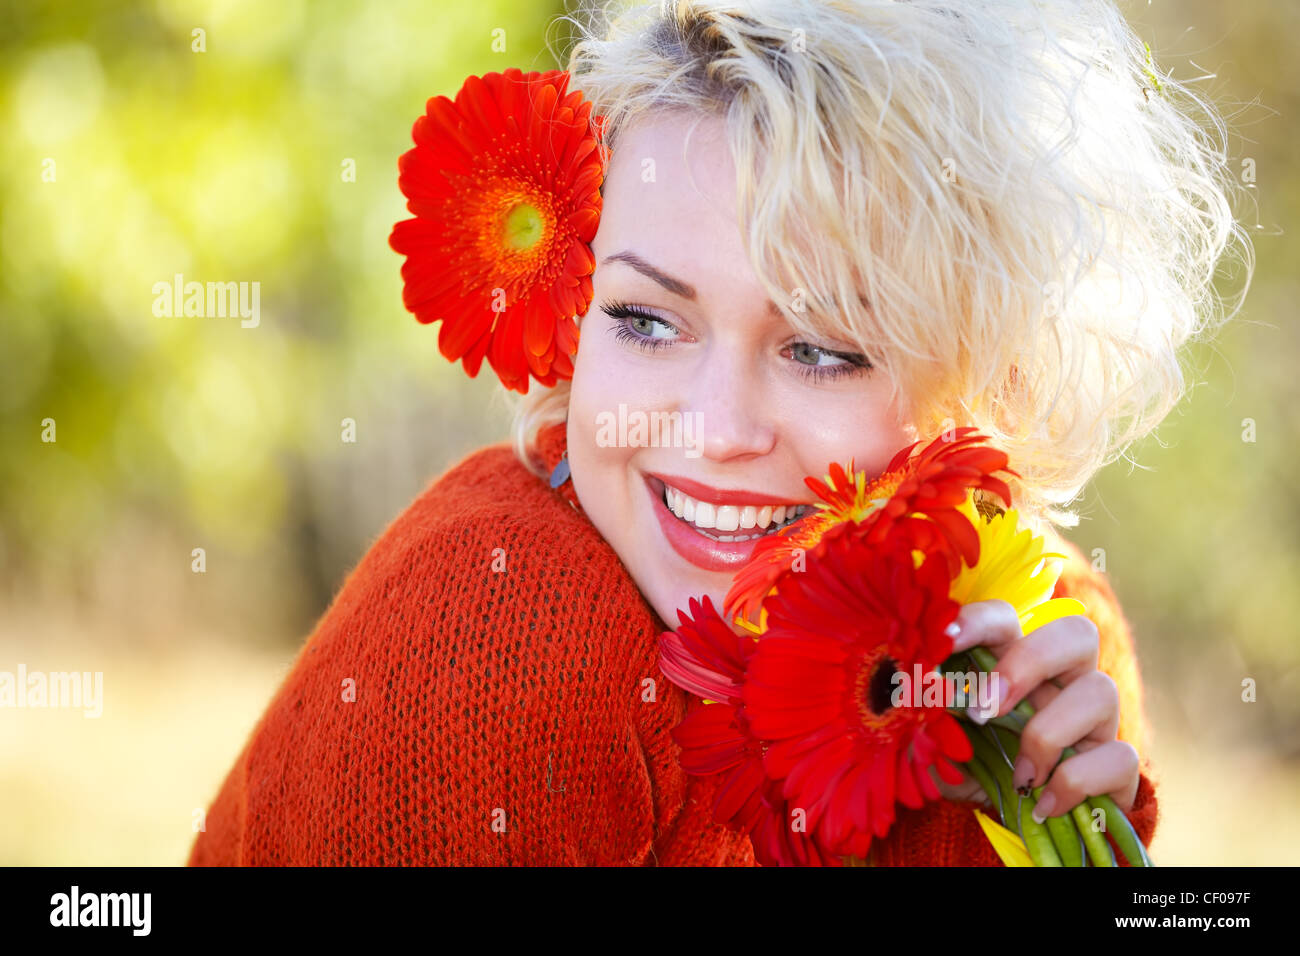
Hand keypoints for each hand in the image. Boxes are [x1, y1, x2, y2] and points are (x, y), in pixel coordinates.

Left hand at [944, 599, 1140, 818]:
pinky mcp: (1116, 766)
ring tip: (1018, 773)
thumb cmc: (969, 773)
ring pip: (1102, 690)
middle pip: (1077, 633)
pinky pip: (1119, 757)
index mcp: (1011, 665)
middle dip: (1028, 662)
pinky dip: (1076, 782)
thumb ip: (922, 718)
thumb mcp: (934, 747)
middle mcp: (1060, 683)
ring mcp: (1095, 722)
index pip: (1005, 620)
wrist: (1010, 829)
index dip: (977, 621)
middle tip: (984, 708)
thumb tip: (907, 697)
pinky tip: (1042, 804)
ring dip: (1050, 733)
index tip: (941, 640)